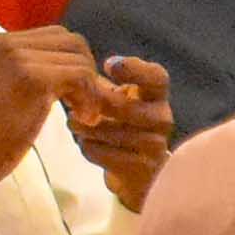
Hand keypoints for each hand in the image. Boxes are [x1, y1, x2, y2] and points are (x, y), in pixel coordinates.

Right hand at [0, 26, 114, 194]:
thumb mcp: (9, 89)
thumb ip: (36, 72)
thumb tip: (83, 68)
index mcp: (1, 42)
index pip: (57, 37)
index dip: (75, 64)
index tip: (75, 95)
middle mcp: (8, 42)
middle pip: (73, 42)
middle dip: (87, 72)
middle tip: (83, 105)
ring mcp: (19, 57)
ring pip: (80, 59)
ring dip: (90, 89)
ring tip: (82, 115)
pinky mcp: (33, 78)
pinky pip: (81, 76)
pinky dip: (89, 99)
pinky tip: (81, 119)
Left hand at [62, 54, 171, 205]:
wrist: (135, 170)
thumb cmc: (119, 123)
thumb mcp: (115, 99)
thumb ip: (99, 85)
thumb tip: (72, 72)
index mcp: (156, 95)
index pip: (156, 77)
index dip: (134, 69)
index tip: (108, 65)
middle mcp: (162, 119)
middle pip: (124, 106)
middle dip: (94, 105)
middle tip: (71, 104)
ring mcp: (156, 145)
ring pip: (112, 132)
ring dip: (86, 128)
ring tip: (74, 124)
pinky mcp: (144, 169)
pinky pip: (107, 154)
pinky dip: (90, 148)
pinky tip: (86, 143)